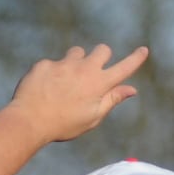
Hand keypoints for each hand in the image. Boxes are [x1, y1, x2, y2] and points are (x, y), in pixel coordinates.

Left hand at [9, 44, 149, 144]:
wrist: (30, 120)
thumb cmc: (65, 124)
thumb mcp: (93, 117)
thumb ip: (112, 99)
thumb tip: (132, 89)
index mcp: (99, 84)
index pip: (124, 68)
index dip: (136, 58)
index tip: (144, 50)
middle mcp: (84, 69)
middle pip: (102, 50)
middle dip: (102, 56)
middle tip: (94, 71)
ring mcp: (64, 64)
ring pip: (77, 52)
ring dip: (76, 62)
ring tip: (66, 82)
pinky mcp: (45, 64)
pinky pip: (54, 63)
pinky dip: (53, 74)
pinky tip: (45, 90)